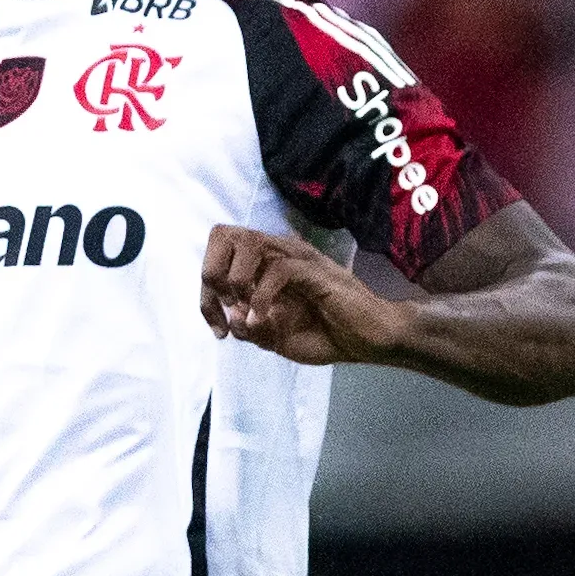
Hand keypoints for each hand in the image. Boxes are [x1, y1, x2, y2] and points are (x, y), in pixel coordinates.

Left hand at [199, 225, 406, 366]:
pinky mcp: (316, 270)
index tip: (217, 328)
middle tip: (225, 309)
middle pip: (225, 234)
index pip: (218, 252)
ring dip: (235, 278)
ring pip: (249, 242)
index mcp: (265, 263)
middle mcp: (278, 252)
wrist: (369, 342)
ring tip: (243, 308)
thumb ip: (249, 327)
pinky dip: (261, 295)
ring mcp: (298, 258)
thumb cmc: (326, 335)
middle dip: (212, 273)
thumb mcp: (275, 338)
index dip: (205, 289)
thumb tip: (231, 315)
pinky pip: (278, 268)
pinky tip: (262, 318)